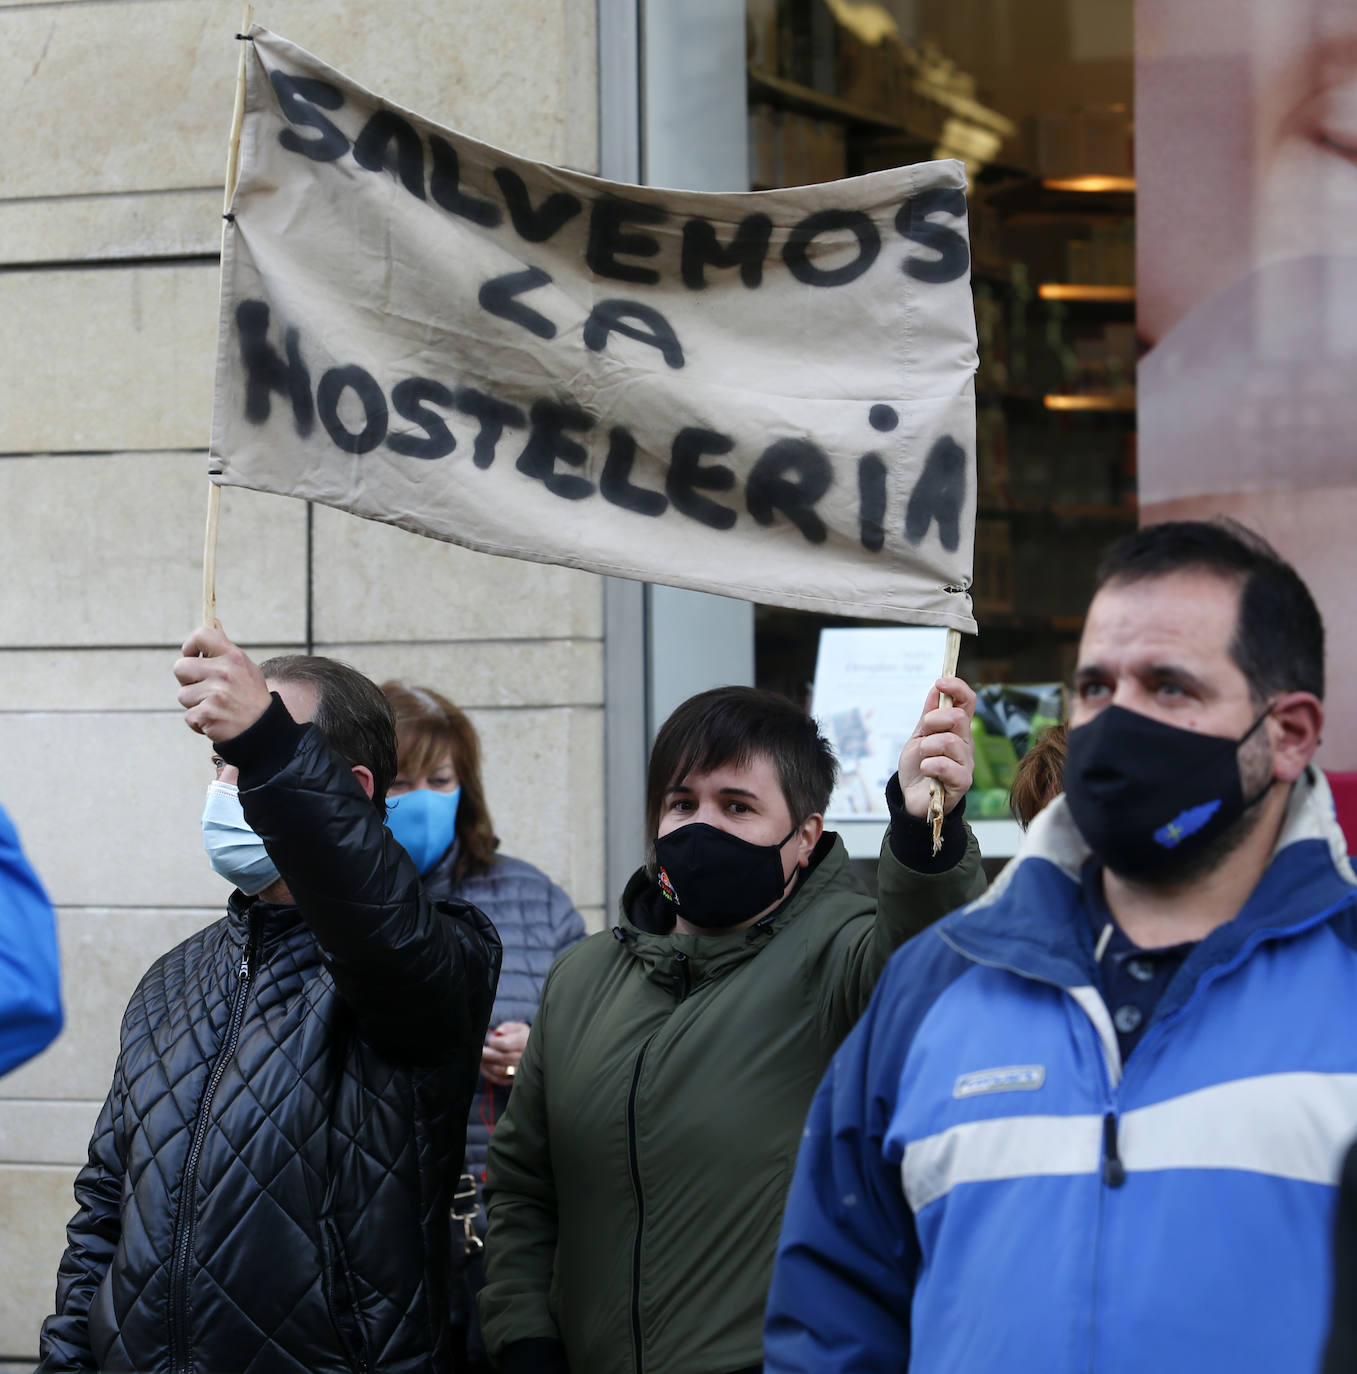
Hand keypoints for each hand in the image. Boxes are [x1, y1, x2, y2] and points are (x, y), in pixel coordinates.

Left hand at [174, 627, 273, 743]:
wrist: (264, 730)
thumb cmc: (251, 697)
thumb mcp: (245, 668)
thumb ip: (225, 651)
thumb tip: (212, 624)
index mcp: (234, 656)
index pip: (201, 635)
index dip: (190, 646)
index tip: (193, 656)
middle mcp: (224, 672)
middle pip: (180, 667)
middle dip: (188, 681)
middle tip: (206, 690)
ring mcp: (215, 693)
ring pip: (183, 694)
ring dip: (195, 704)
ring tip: (216, 707)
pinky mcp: (207, 713)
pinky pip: (188, 715)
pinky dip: (199, 722)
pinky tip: (216, 720)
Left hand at [481, 1021, 530, 1085]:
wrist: (533, 1051)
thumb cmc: (520, 1037)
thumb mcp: (517, 1027)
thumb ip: (507, 1027)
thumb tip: (499, 1032)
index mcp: (525, 1042)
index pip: (505, 1044)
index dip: (494, 1042)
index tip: (489, 1039)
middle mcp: (524, 1058)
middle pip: (501, 1058)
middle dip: (487, 1054)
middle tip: (479, 1050)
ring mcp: (520, 1071)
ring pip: (499, 1070)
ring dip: (487, 1064)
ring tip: (481, 1057)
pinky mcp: (513, 1080)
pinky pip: (498, 1079)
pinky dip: (488, 1073)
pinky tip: (484, 1065)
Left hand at [897, 675, 976, 821]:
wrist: (911, 797)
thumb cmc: (918, 766)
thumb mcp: (919, 736)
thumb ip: (929, 714)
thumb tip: (937, 687)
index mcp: (956, 729)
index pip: (967, 701)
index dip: (957, 688)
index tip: (940, 682)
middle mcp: (965, 743)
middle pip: (959, 718)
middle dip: (934, 720)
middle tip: (924, 734)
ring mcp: (966, 763)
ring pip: (950, 742)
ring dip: (928, 748)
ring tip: (923, 759)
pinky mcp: (962, 783)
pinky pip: (947, 766)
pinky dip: (929, 766)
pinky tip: (926, 771)